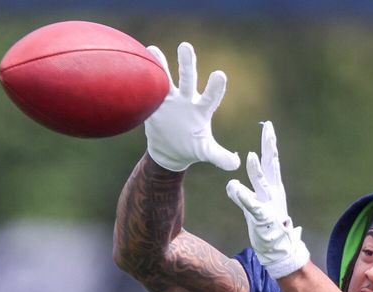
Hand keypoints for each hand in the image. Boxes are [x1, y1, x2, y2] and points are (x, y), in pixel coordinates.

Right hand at [144, 42, 239, 171]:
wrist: (170, 150)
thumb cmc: (191, 149)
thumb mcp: (205, 152)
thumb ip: (219, 156)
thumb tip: (235, 164)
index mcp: (201, 110)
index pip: (210, 97)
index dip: (215, 87)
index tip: (219, 75)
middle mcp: (187, 99)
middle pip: (188, 79)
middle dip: (187, 63)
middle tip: (185, 46)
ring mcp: (170, 99)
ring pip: (166, 78)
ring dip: (161, 64)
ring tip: (153, 50)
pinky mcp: (155, 103)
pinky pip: (150, 88)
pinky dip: (144, 77)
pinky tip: (138, 61)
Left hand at [226, 121, 309, 278]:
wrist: (279, 251)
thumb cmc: (267, 228)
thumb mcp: (253, 209)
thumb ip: (242, 196)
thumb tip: (231, 185)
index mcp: (273, 188)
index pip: (270, 161)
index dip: (269, 144)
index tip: (268, 126)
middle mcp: (274, 193)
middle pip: (271, 165)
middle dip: (270, 146)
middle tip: (269, 128)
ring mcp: (270, 205)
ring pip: (263, 184)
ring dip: (256, 170)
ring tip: (250, 155)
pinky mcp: (263, 219)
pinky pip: (252, 206)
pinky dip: (244, 197)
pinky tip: (234, 187)